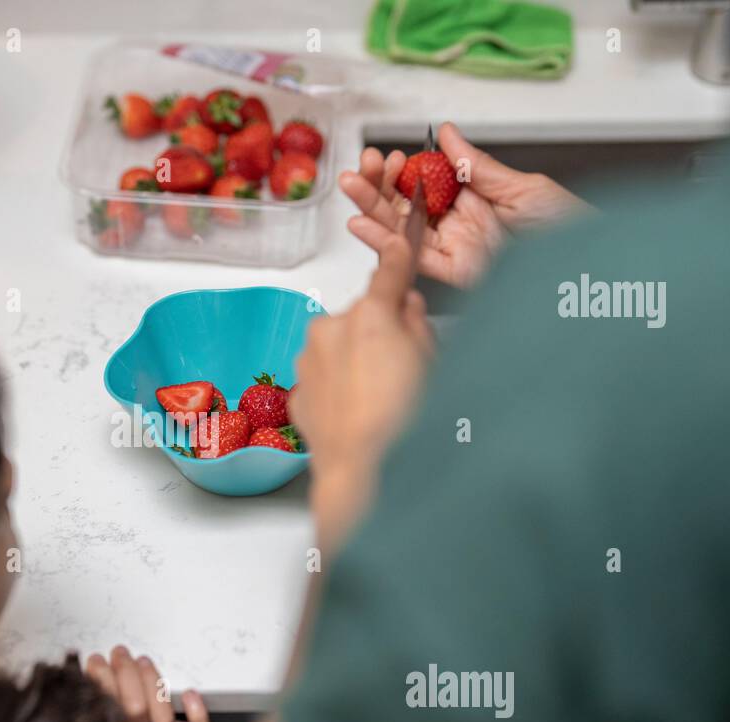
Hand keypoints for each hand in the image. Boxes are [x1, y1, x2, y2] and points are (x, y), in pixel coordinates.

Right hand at [86, 646, 209, 721]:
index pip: (104, 714)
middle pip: (133, 711)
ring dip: (152, 684)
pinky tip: (190, 693)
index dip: (99, 683)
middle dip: (125, 674)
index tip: (95, 662)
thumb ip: (98, 712)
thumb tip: (85, 672)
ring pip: (162, 718)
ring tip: (142, 661)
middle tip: (119, 654)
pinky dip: (196, 713)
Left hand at [290, 232, 429, 554]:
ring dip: (355, 359)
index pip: (388, 273)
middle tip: (404, 365)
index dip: (398, 256)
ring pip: (338, 345)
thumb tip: (407, 309)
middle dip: (379, 330)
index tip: (400, 242)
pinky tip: (358, 412)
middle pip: (361, 316)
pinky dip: (338, 386)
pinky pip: (322, 376)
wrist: (360, 472)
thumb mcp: (431, 364)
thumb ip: (417, 327)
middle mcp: (331, 329)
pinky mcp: (298, 391)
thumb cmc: (401, 422)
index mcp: (370, 315)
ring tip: (379, 398)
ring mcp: (309, 360)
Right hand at [339, 122, 588, 287]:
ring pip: (403, 231)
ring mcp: (456, 251)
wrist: (592, 269)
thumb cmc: (571, 228)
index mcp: (475, 200)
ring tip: (351, 189)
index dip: (402, 170)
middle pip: (407, 206)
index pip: (426, 183)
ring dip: (373, 210)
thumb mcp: (525, 187)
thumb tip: (447, 133)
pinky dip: (386, 245)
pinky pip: (413, 260)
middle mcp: (461, 226)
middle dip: (379, 187)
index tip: (388, 156)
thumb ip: (477, 165)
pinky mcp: (456, 276)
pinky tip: (365, 227)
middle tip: (359, 170)